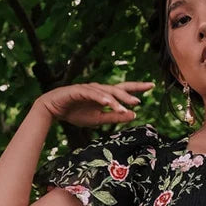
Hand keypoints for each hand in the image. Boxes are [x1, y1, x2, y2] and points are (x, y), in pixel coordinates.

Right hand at [38, 80, 154, 128]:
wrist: (53, 109)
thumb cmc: (76, 113)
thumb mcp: (98, 119)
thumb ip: (115, 116)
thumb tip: (134, 115)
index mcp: (104, 95)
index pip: (123, 90)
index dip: (137, 87)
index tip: (152, 86)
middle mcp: (98, 89)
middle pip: (117, 89)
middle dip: (129, 93)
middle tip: (140, 100)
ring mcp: (88, 88)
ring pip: (106, 92)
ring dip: (117, 99)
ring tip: (127, 106)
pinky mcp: (78, 90)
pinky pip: (92, 94)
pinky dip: (101, 98)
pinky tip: (108, 102)